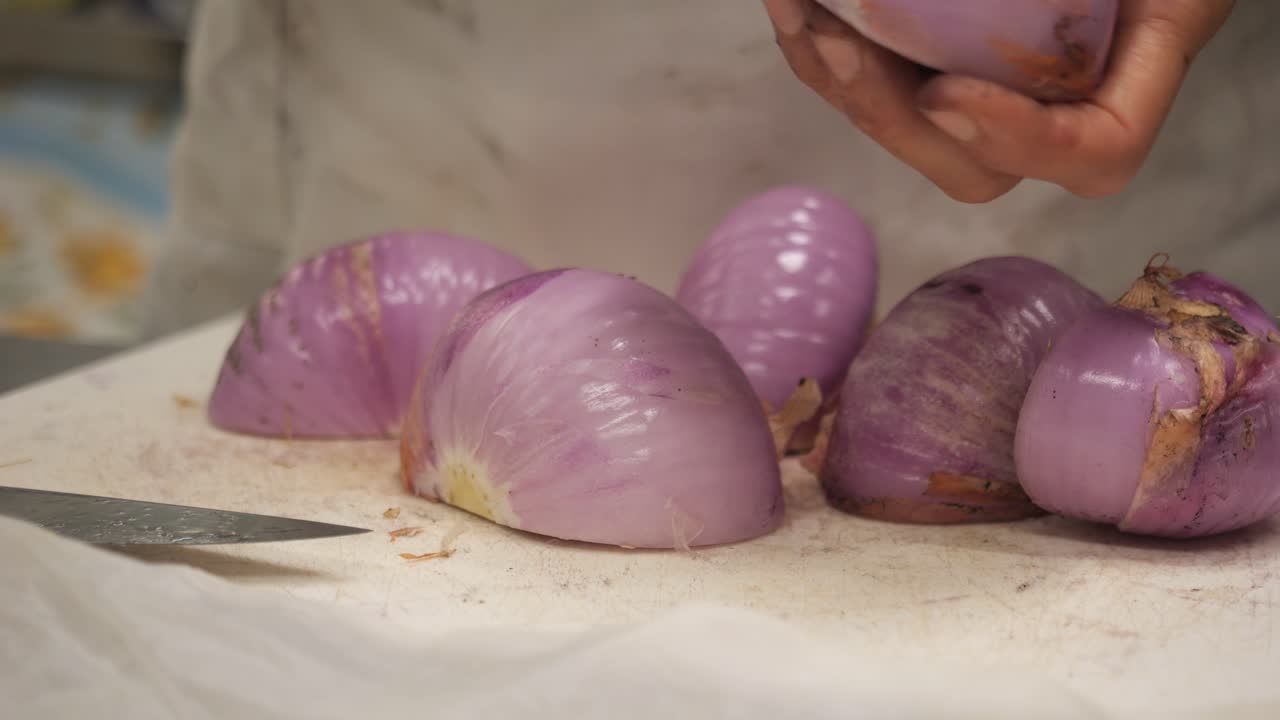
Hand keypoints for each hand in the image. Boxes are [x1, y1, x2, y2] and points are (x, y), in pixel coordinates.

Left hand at [764, 0, 1235, 202]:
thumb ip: (1129, 1)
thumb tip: (975, 66)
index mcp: (1135, 71)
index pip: (1097, 152)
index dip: (1017, 137)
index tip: (940, 92)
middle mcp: (1063, 108)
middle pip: (977, 167)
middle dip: (891, 116)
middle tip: (834, 38)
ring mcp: (997, 100)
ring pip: (916, 135)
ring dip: (842, 83)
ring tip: (797, 13)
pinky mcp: (942, 75)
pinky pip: (886, 92)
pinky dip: (831, 56)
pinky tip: (793, 8)